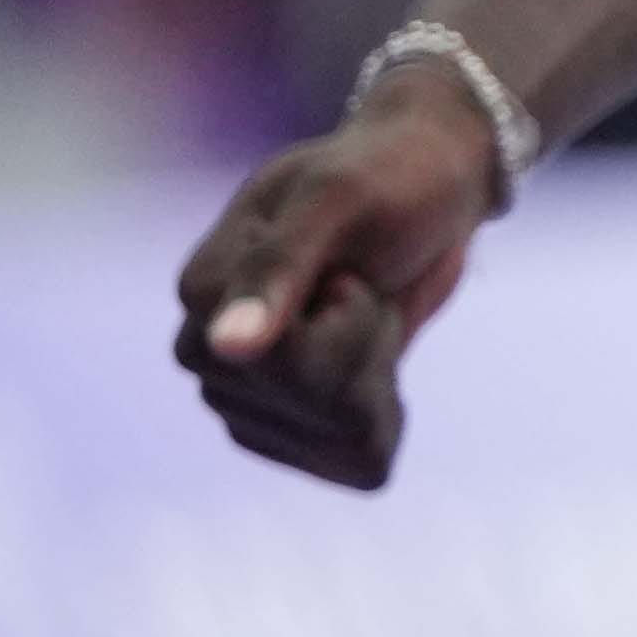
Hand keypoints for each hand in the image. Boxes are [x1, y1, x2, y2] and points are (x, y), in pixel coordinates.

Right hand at [171, 71, 506, 488]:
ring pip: (336, 433)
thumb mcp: (339, 199)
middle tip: (363, 285)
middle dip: (364, 342)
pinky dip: (386, 414)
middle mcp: (213, 352)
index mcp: (204, 291)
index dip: (341, 318)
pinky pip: (351, 460)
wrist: (431, 183)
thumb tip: (226, 348)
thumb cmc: (383, 176)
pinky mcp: (294, 423)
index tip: (347, 268)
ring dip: (377, 370)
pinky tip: (379, 366)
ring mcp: (251, 394)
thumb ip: (278, 266)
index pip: (270, 363)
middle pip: (310, 402)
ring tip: (367, 312)